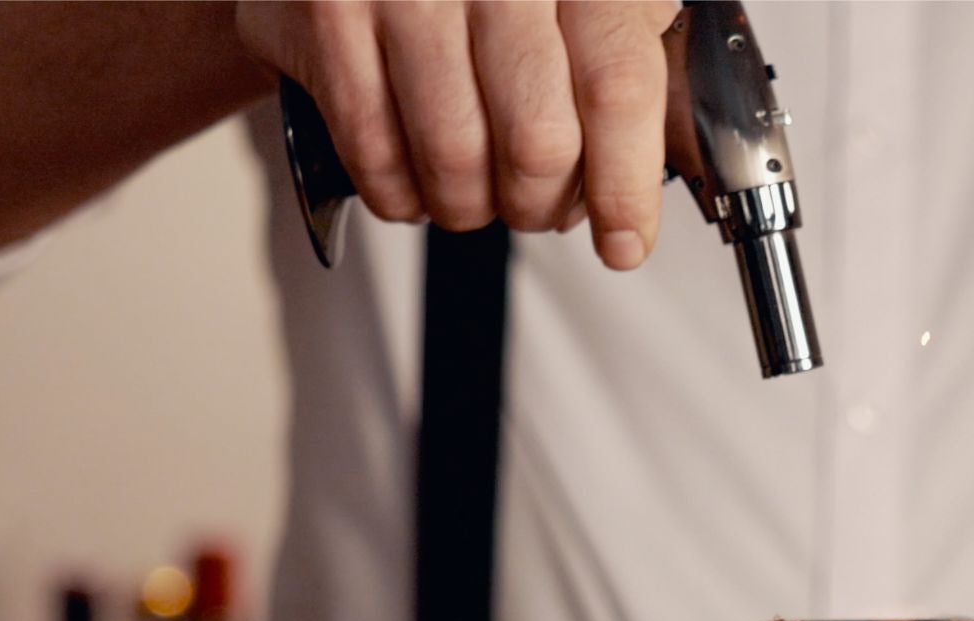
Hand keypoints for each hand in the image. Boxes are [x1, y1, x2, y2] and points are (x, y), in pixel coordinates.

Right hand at [238, 0, 680, 266]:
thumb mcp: (585, 2)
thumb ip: (622, 69)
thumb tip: (642, 182)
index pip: (617, 88)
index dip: (623, 187)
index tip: (623, 243)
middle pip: (538, 140)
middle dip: (539, 204)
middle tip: (535, 207)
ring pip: (456, 157)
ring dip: (467, 206)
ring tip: (472, 195)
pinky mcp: (331, 14)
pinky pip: (374, 148)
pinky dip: (399, 193)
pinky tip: (415, 183)